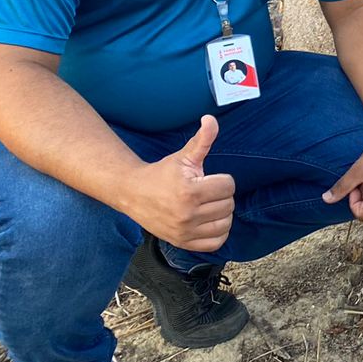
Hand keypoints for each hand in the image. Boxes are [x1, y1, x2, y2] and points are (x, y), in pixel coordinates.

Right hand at [129, 116, 235, 251]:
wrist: (133, 194)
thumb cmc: (162, 173)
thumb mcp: (183, 155)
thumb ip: (202, 139)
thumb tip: (211, 119)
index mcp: (189, 191)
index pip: (228, 186)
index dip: (221, 179)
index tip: (206, 178)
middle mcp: (187, 214)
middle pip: (229, 205)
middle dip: (220, 195)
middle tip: (205, 191)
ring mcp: (185, 231)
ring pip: (226, 223)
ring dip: (221, 213)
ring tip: (207, 205)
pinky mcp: (182, 243)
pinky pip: (216, 243)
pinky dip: (218, 232)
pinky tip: (209, 220)